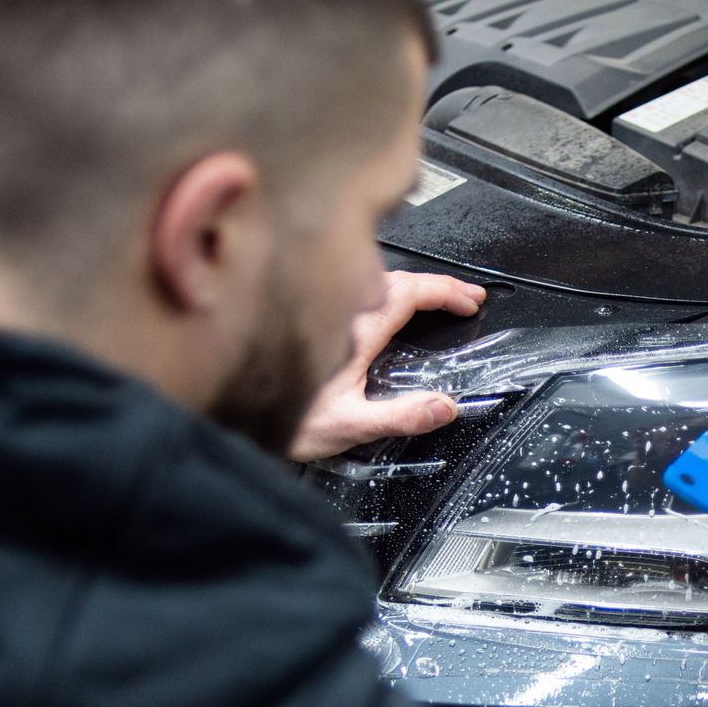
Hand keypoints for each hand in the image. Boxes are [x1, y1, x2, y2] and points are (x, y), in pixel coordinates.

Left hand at [287, 271, 486, 462]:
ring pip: (377, 283)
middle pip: (398, 281)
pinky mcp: (315, 322)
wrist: (237, 415)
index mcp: (356, 332)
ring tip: (438, 297)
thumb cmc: (285, 420)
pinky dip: (390, 293)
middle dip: (438, 284)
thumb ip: (401, 416)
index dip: (446, 292)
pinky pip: (360, 294)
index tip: (470, 301)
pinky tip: (393, 308)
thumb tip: (444, 407)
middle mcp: (341, 314)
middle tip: (467, 296)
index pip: (409, 293)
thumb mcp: (350, 426)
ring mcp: (327, 314)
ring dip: (414, 286)